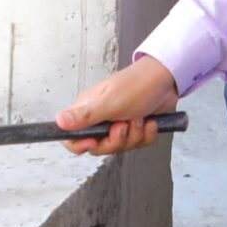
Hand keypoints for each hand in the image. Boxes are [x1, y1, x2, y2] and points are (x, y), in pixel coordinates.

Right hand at [56, 56, 179, 156]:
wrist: (167, 80)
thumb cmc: (137, 84)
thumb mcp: (109, 102)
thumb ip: (84, 115)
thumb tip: (59, 121)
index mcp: (87, 109)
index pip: (70, 136)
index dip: (79, 144)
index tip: (93, 142)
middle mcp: (100, 118)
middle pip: (97, 147)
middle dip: (114, 141)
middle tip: (123, 126)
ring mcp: (117, 124)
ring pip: (119, 146)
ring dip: (134, 136)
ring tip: (138, 118)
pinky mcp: (133, 128)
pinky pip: (136, 144)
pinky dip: (146, 135)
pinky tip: (150, 122)